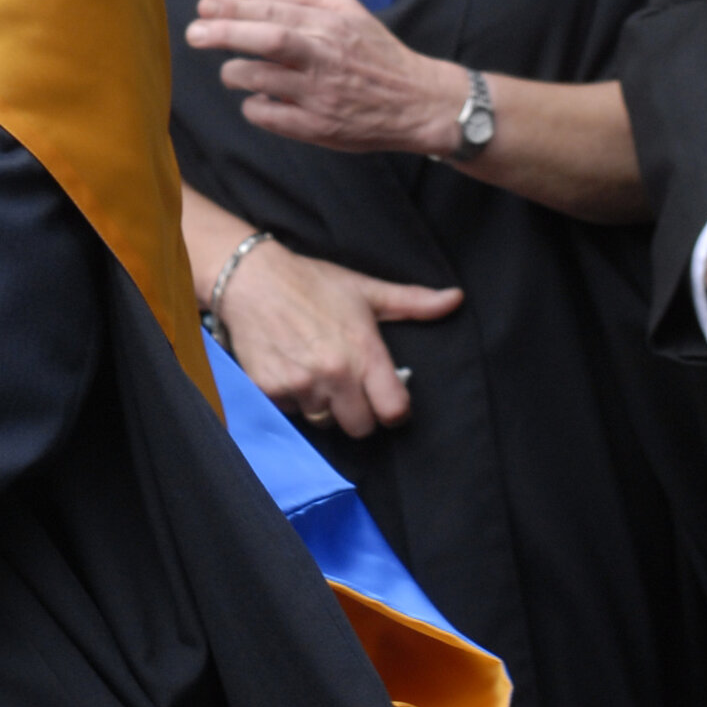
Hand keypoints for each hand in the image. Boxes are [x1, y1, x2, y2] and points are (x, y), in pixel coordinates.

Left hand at [188, 0, 465, 156]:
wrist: (419, 102)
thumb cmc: (378, 54)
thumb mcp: (351, 12)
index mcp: (331, 25)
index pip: (273, 10)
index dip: (233, 8)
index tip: (204, 6)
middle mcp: (325, 57)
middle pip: (267, 39)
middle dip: (224, 33)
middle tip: (194, 33)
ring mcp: (320, 93)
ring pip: (261, 78)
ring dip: (234, 73)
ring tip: (230, 72)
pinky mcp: (318, 127)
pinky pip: (269, 115)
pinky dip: (253, 106)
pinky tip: (256, 99)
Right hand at [216, 235, 457, 438]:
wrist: (251, 278)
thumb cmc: (311, 282)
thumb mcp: (365, 289)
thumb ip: (413, 302)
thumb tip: (455, 299)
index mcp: (364, 352)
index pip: (394, 411)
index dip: (393, 409)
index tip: (385, 399)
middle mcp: (335, 374)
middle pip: (359, 427)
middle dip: (356, 411)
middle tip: (346, 386)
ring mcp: (301, 384)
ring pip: (322, 422)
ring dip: (322, 406)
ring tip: (314, 374)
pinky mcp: (269, 390)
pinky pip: (290, 413)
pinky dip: (291, 399)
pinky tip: (290, 371)